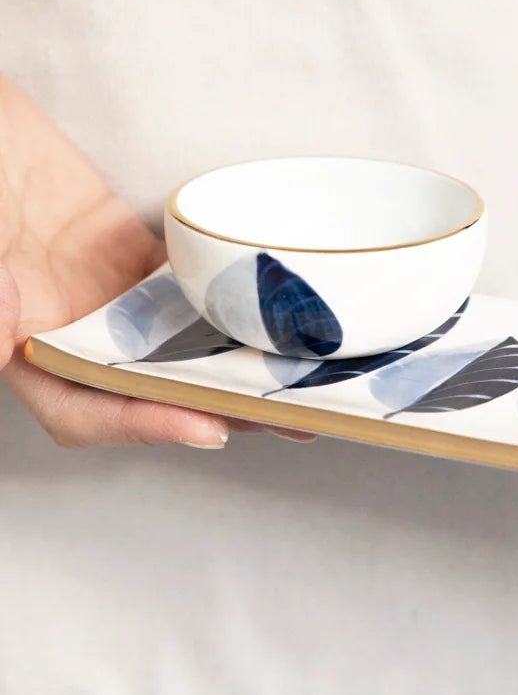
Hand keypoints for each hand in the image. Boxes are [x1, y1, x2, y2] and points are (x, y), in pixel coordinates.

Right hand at [0, 76, 306, 446]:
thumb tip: (3, 350)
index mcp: (25, 351)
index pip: (87, 412)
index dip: (146, 425)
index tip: (209, 427)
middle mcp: (75, 340)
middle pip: (156, 392)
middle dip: (223, 411)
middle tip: (293, 422)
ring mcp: (113, 306)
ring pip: (185, 353)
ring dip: (243, 373)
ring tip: (310, 388)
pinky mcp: (145, 267)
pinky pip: (197, 299)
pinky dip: (239, 314)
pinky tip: (288, 325)